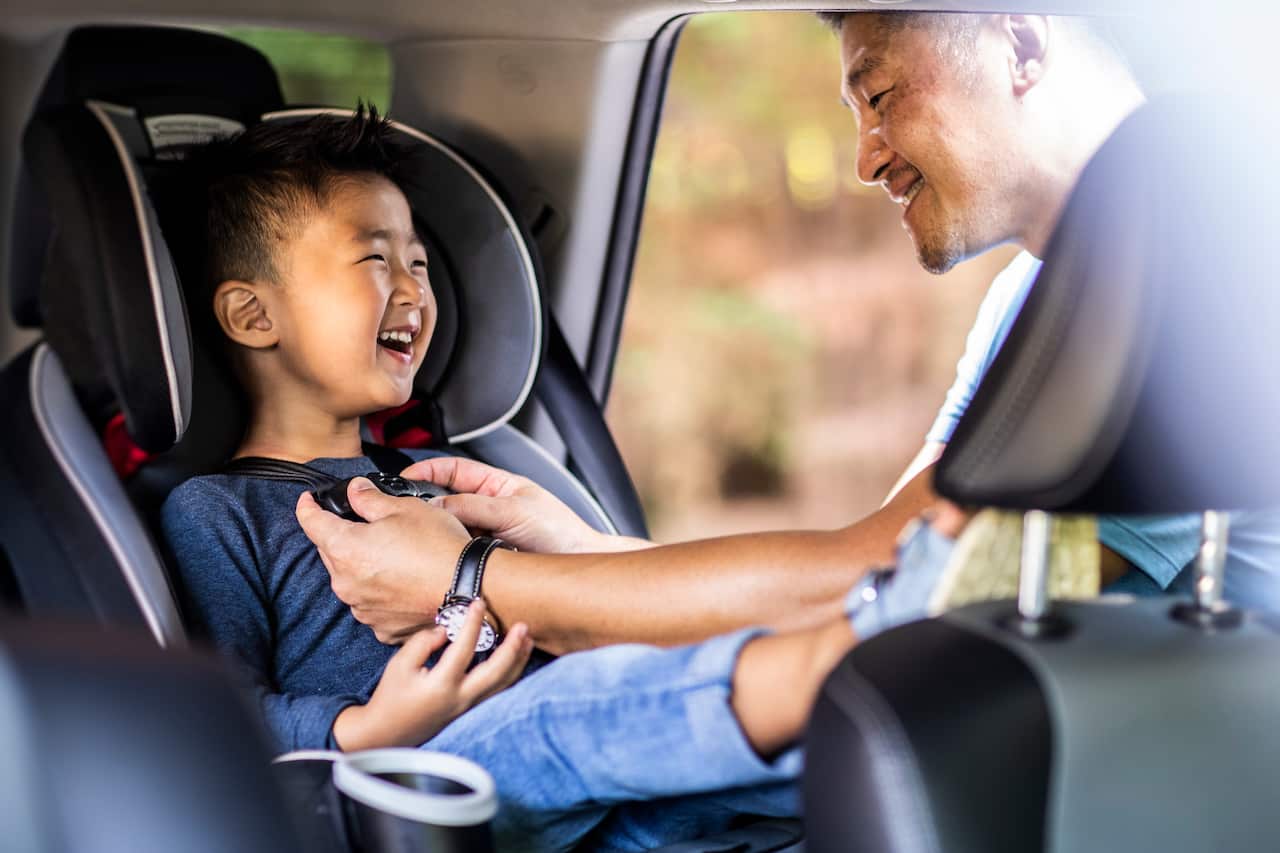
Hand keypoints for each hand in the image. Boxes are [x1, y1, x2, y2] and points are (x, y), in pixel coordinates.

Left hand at [296, 477, 470, 643]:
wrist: (469, 587)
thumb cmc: (439, 546)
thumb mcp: (405, 507)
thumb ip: (370, 499)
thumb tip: (354, 491)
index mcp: (345, 548)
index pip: (311, 523)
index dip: (307, 507)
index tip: (307, 501)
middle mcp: (346, 582)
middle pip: (331, 552)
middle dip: (342, 537)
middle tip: (369, 526)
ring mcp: (362, 608)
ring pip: (350, 579)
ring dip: (363, 565)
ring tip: (395, 556)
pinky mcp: (381, 626)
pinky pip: (370, 603)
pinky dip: (379, 590)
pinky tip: (402, 580)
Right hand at [332, 601, 532, 749]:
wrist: (387, 732)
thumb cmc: (391, 697)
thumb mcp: (399, 664)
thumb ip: (423, 643)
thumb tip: (446, 631)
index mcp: (442, 685)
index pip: (464, 647)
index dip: (473, 622)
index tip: (478, 602)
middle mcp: (460, 698)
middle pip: (497, 672)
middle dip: (513, 648)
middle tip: (523, 626)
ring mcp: (468, 707)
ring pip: (503, 685)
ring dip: (518, 661)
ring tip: (528, 640)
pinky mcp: (470, 711)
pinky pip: (497, 691)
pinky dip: (511, 675)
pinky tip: (516, 661)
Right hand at [402, 456, 651, 553]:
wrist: (578, 565)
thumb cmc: (559, 532)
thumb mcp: (513, 510)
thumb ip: (473, 507)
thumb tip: (434, 507)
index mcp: (495, 485)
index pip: (451, 471)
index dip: (426, 472)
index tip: (403, 481)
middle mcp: (486, 508)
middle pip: (444, 503)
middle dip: (425, 508)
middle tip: (407, 517)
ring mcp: (483, 535)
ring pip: (448, 531)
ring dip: (439, 536)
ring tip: (427, 541)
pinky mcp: (483, 560)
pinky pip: (457, 555)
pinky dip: (448, 557)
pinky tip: (444, 561)